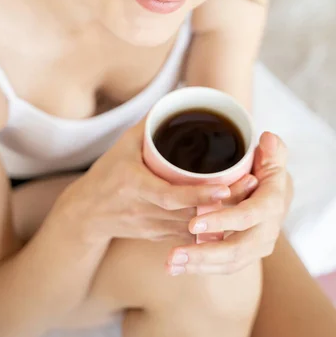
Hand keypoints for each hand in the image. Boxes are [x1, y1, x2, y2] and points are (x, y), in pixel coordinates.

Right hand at [59, 122, 236, 243]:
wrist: (85, 213)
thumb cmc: (106, 173)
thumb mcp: (123, 145)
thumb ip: (151, 124)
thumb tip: (179, 98)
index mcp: (132, 186)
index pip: (169, 195)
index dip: (198, 193)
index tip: (225, 185)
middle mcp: (142, 211)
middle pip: (189, 214)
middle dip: (223, 205)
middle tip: (251, 186)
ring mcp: (150, 229)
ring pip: (193, 229)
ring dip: (222, 218)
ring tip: (250, 199)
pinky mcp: (156, 238)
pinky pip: (188, 238)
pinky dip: (209, 230)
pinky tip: (232, 219)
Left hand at [166, 132, 289, 274]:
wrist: (276, 192)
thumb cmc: (267, 168)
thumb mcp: (270, 157)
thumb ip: (269, 150)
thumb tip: (267, 138)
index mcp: (273, 203)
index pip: (249, 216)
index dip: (223, 220)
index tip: (193, 223)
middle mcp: (269, 229)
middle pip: (237, 248)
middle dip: (204, 253)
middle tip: (174, 254)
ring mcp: (258, 245)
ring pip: (229, 262)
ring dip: (199, 265)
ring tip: (170, 264)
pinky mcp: (246, 254)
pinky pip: (225, 267)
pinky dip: (202, 269)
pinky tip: (177, 268)